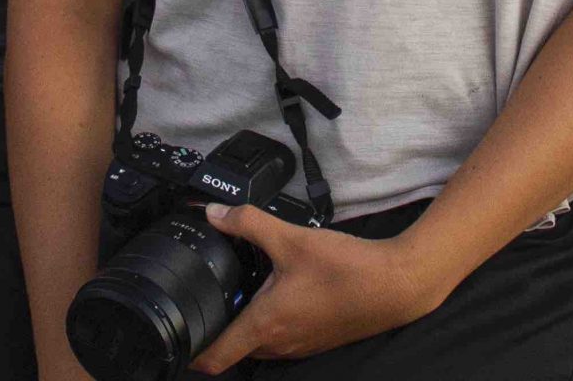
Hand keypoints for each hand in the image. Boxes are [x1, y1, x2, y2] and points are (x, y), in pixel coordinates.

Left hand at [188, 206, 445, 373]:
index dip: (191, 352)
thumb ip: (248, 223)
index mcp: (265, 326)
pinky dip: (271, 320)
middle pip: (234, 348)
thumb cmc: (346, 270)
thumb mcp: (290, 238)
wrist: (395, 286)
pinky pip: (281, 337)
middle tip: (210, 296)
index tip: (177, 336)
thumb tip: (215, 214)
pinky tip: (280, 288)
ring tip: (244, 288)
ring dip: (247, 323)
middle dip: (219, 328)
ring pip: (259, 342)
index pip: (215, 358)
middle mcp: (279, 345)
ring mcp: (299, 346)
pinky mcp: (316, 339)